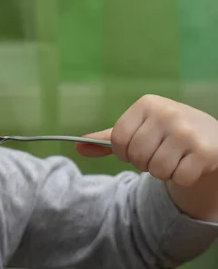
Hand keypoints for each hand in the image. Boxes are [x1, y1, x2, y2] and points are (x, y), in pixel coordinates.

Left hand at [77, 94, 217, 186]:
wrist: (213, 136)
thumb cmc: (167, 133)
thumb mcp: (139, 129)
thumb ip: (108, 139)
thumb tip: (77, 147)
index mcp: (147, 104)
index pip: (117, 139)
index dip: (123, 152)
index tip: (135, 150)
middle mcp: (167, 114)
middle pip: (136, 156)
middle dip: (144, 163)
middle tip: (159, 154)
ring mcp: (187, 131)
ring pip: (157, 169)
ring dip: (163, 172)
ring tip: (174, 158)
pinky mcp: (204, 151)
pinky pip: (179, 177)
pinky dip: (182, 177)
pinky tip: (190, 163)